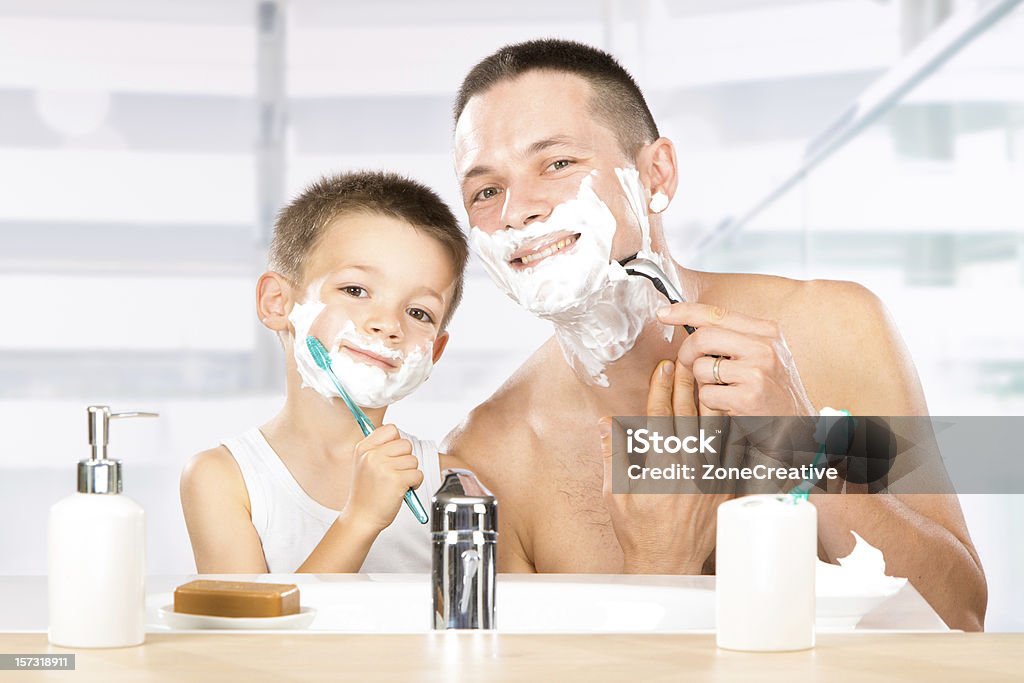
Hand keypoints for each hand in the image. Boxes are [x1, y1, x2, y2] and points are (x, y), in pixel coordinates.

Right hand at [343, 424, 423, 531]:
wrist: (362, 517)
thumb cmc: (366, 493)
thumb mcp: (363, 464)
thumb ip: (378, 448)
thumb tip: (397, 435)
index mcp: (364, 448)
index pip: (391, 429)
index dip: (397, 442)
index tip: (393, 455)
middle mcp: (372, 455)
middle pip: (406, 444)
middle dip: (406, 459)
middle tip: (395, 473)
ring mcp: (384, 467)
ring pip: (413, 460)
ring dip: (410, 473)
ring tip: (397, 483)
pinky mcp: (396, 481)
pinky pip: (418, 474)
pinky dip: (415, 483)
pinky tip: (402, 490)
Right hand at [600, 360, 731, 573]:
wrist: (668, 561)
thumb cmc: (638, 529)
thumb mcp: (615, 492)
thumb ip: (612, 454)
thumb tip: (606, 423)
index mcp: (659, 465)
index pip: (660, 416)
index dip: (660, 389)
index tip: (662, 369)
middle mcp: (688, 468)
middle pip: (688, 415)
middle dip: (686, 384)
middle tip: (685, 361)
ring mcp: (710, 477)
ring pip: (715, 429)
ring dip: (710, 400)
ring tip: (709, 377)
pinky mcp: (725, 487)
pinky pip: (733, 451)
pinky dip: (732, 429)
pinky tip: (732, 411)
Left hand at [658, 303, 814, 416]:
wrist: (797, 426)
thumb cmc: (774, 391)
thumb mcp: (762, 355)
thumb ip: (734, 338)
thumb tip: (694, 326)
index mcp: (767, 332)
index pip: (717, 313)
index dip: (685, 311)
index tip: (664, 313)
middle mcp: (764, 348)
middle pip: (703, 337)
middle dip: (687, 352)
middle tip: (689, 364)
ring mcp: (756, 372)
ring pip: (701, 368)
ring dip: (703, 383)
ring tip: (724, 389)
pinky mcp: (747, 397)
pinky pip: (707, 394)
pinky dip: (711, 402)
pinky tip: (729, 405)